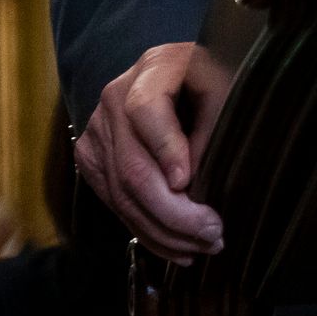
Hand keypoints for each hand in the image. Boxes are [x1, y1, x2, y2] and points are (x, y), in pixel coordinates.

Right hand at [73, 42, 234, 258]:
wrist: (180, 80)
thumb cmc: (213, 86)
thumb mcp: (225, 94)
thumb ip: (212, 130)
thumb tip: (193, 189)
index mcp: (153, 68)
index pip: (147, 110)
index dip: (166, 149)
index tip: (188, 183)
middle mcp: (114, 97)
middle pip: (132, 167)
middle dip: (174, 213)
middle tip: (213, 235)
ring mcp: (96, 129)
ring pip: (122, 194)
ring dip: (163, 231)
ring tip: (202, 247)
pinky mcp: (91, 158)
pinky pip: (114, 202)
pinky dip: (146, 231)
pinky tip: (177, 247)